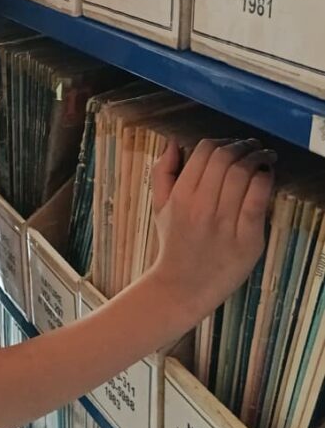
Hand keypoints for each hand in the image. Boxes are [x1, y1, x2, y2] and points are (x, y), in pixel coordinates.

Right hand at [148, 137, 274, 325]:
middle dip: (243, 145)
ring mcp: (224, 224)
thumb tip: (173, 142)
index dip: (222, 141)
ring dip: (258, 157)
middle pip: (226, 157)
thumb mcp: (160, 206)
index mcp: (181, 196)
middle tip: (253, 146)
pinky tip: (267, 175)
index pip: (205, 151)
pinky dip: (265, 180)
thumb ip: (162, 172)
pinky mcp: (246, 240)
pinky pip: (258, 199)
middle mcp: (201, 207)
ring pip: (244, 173)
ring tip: (264, 157)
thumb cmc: (174, 244)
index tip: (232, 144)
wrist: (182, 287)